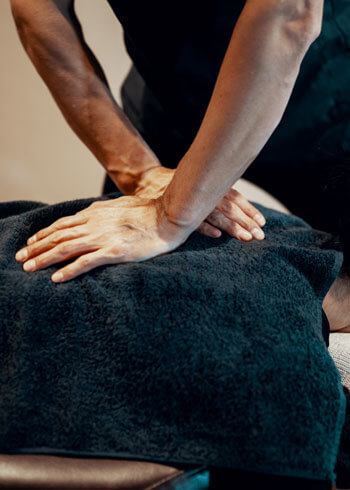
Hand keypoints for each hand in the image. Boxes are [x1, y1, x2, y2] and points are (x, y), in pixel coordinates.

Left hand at [14, 195, 188, 282]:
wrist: (168, 215)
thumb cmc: (148, 211)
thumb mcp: (120, 205)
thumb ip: (102, 211)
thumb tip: (88, 213)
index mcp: (95, 214)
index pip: (62, 224)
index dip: (44, 233)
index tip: (32, 241)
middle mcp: (94, 225)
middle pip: (58, 237)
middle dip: (36, 247)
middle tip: (20, 258)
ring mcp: (103, 238)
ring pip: (66, 248)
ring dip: (45, 258)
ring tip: (29, 268)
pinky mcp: (115, 252)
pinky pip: (86, 262)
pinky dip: (69, 271)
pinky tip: (56, 279)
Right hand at [134, 166, 265, 240]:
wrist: (145, 179)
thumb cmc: (176, 184)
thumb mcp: (197, 181)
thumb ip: (214, 190)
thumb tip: (237, 205)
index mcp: (209, 183)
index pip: (234, 197)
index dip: (248, 209)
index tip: (262, 222)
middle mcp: (202, 190)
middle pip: (229, 207)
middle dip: (245, 221)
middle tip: (260, 235)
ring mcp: (189, 201)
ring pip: (214, 214)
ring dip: (231, 226)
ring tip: (245, 238)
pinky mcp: (174, 210)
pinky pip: (191, 221)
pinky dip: (205, 228)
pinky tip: (217, 236)